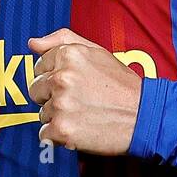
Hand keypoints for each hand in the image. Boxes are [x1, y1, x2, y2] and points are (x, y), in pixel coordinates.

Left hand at [27, 28, 142, 155]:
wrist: (144, 115)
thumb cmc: (122, 84)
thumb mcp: (96, 51)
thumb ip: (62, 40)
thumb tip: (32, 43)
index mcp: (68, 55)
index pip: (39, 67)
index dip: (55, 77)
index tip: (74, 85)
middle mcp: (61, 78)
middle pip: (36, 90)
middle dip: (52, 97)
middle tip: (79, 101)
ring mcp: (61, 104)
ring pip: (42, 113)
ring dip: (58, 117)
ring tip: (84, 115)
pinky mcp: (62, 129)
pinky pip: (45, 134)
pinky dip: (59, 136)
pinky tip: (80, 129)